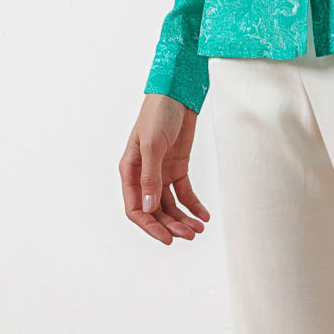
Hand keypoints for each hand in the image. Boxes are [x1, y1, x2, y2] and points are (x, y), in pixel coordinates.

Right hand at [120, 93, 211, 244]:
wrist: (177, 94)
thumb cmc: (157, 114)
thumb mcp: (152, 146)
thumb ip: (150, 177)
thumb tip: (148, 208)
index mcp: (130, 171)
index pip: (135, 208)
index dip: (149, 226)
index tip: (167, 238)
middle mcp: (144, 175)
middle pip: (155, 211)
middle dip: (171, 225)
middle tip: (189, 235)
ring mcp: (161, 172)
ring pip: (170, 205)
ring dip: (183, 219)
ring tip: (198, 229)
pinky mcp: (177, 167)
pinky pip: (184, 193)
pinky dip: (193, 206)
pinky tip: (203, 216)